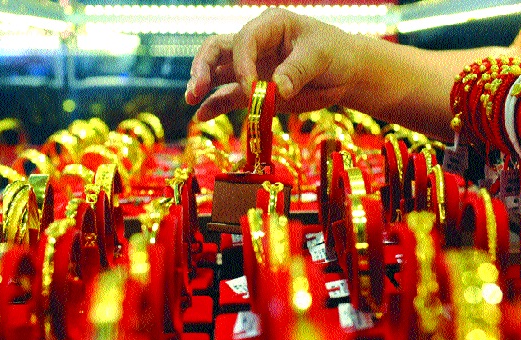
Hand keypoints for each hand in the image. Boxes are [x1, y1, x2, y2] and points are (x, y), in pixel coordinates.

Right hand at [185, 8, 362, 120]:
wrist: (344, 73)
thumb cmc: (334, 55)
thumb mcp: (320, 56)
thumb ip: (298, 70)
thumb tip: (277, 88)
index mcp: (270, 26)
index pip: (244, 41)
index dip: (242, 64)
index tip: (251, 88)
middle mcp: (254, 45)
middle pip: (217, 50)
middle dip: (204, 67)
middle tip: (196, 88)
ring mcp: (250, 68)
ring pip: (216, 72)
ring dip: (202, 85)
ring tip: (191, 100)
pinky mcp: (252, 91)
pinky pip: (227, 96)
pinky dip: (213, 106)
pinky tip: (201, 117)